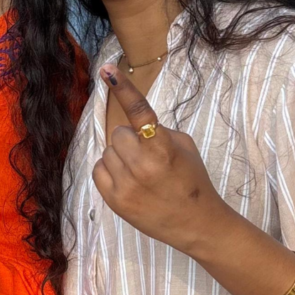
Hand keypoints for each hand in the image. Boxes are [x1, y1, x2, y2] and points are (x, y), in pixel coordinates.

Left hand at [92, 64, 235, 253]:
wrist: (196, 224)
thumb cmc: (192, 180)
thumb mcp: (184, 148)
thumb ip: (158, 131)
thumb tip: (133, 125)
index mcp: (163, 149)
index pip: (140, 112)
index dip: (123, 89)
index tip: (107, 70)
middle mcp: (142, 166)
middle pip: (118, 133)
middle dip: (130, 139)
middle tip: (146, 154)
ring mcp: (126, 185)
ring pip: (107, 151)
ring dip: (120, 156)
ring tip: (140, 171)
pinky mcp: (114, 200)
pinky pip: (98, 170)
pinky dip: (110, 170)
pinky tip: (128, 179)